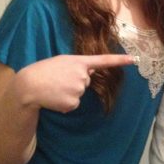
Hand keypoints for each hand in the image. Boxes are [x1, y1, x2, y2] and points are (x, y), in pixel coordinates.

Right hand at [15, 54, 134, 112]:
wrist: (29, 85)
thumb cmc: (44, 70)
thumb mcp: (63, 61)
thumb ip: (78, 65)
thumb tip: (90, 72)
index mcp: (80, 61)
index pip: (104, 60)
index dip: (120, 60)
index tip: (133, 60)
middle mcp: (83, 75)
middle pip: (86, 81)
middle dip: (74, 81)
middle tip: (58, 80)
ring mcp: (79, 89)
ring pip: (79, 93)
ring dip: (68, 93)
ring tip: (55, 88)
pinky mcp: (73, 103)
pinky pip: (73, 104)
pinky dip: (64, 103)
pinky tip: (54, 98)